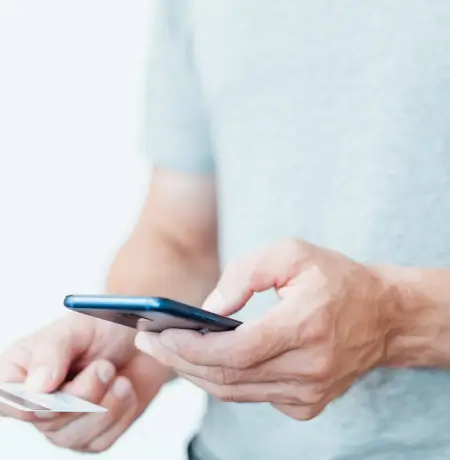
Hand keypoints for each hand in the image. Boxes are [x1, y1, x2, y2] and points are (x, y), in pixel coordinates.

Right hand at [0, 314, 170, 451]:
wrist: (141, 340)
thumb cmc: (103, 327)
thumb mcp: (75, 327)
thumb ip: (51, 352)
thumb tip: (36, 387)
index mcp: (18, 373)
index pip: (8, 402)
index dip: (33, 400)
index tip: (59, 384)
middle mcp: (35, 404)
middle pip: (47, 421)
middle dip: (84, 392)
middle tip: (104, 366)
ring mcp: (62, 424)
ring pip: (76, 436)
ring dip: (105, 402)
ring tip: (115, 374)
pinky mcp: (91, 436)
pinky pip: (102, 439)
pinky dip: (120, 411)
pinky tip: (123, 387)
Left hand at [135, 238, 396, 420]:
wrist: (383, 315)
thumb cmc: (336, 278)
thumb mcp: (290, 253)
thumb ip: (243, 275)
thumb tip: (206, 308)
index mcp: (305, 326)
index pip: (234, 351)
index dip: (188, 346)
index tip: (155, 335)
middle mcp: (309, 368)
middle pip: (227, 377)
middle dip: (180, 360)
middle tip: (148, 343)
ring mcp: (310, 393)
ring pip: (235, 392)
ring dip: (196, 372)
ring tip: (166, 350)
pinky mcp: (307, 404)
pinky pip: (252, 396)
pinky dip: (224, 380)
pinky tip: (204, 361)